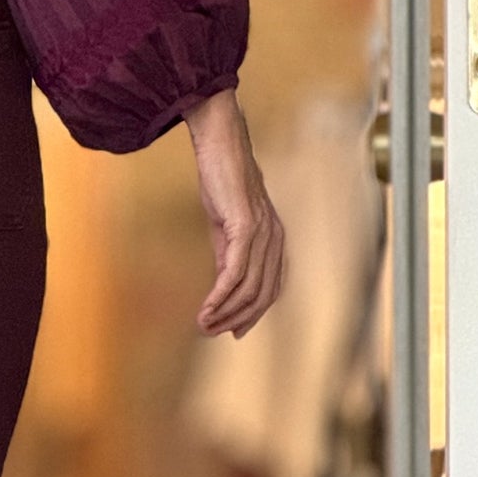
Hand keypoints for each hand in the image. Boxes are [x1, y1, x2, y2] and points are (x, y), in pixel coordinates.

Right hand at [184, 90, 285, 338]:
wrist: (220, 144)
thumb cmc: (223, 179)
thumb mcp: (226, 224)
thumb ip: (228, 253)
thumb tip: (224, 285)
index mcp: (273, 239)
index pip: (269, 288)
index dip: (252, 314)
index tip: (232, 331)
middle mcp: (274, 239)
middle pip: (262, 294)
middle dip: (237, 319)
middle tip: (211, 332)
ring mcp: (262, 234)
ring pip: (248, 289)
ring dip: (225, 312)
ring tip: (203, 325)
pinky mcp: (245, 228)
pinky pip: (234, 273)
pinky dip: (220, 296)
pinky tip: (206, 308)